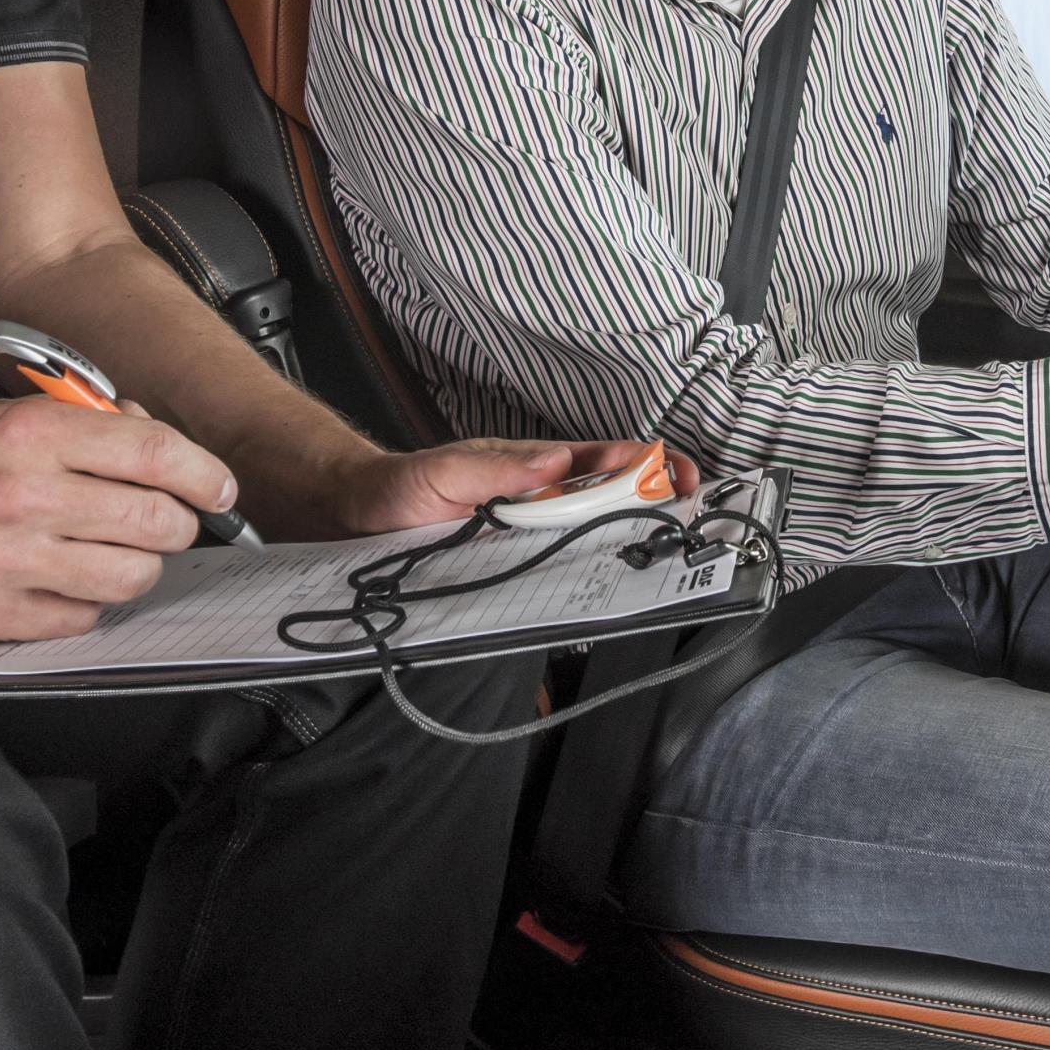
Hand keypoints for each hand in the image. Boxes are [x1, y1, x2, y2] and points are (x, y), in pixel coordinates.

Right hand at [0, 396, 231, 641]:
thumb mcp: (4, 417)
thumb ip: (81, 424)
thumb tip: (150, 434)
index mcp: (30, 437)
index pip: (151, 452)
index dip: (202, 473)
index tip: (219, 489)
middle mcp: (23, 497)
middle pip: (154, 520)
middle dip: (174, 524)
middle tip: (163, 523)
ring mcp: (9, 563)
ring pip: (131, 577)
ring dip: (138, 567)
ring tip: (116, 554)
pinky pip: (83, 619)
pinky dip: (87, 604)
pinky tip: (65, 583)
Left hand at [329, 436, 705, 536]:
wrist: (355, 519)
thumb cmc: (399, 488)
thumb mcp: (443, 472)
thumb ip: (496, 468)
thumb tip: (557, 460)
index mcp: (529, 467)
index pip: (596, 460)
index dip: (640, 463)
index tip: (674, 473)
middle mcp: (535, 496)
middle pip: (607, 494)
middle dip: (654, 495)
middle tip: (694, 508)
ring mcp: (525, 530)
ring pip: (589, 530)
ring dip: (630, 533)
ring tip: (670, 549)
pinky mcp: (509, 562)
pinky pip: (558, 566)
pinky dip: (590, 571)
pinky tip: (608, 589)